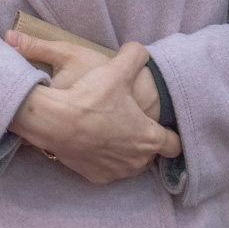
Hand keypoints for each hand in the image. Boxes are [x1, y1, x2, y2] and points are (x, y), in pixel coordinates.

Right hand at [8, 42, 181, 184]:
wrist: (53, 121)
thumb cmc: (90, 97)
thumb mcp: (116, 68)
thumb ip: (135, 55)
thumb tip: (139, 50)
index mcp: (150, 138)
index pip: (174, 144)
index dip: (170, 134)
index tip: (160, 126)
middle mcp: (137, 161)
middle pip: (148, 154)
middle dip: (141, 140)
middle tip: (126, 121)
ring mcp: (116, 172)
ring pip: (128, 163)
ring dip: (122, 151)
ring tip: (107, 130)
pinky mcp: (96, 177)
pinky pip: (105, 169)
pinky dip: (101, 158)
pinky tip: (91, 141)